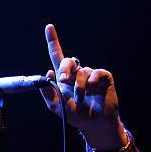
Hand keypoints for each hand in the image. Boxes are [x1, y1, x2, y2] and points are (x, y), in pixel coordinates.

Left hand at [40, 24, 127, 150]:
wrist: (93, 124)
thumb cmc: (74, 114)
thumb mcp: (56, 106)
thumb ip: (48, 92)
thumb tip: (47, 72)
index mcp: (63, 77)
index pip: (57, 56)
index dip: (53, 41)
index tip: (49, 27)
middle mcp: (76, 73)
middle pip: (68, 61)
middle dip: (65, 69)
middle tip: (63, 81)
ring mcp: (90, 75)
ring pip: (82, 72)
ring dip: (79, 87)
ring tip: (81, 99)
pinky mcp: (103, 78)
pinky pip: (97, 73)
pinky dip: (92, 80)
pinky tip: (93, 88)